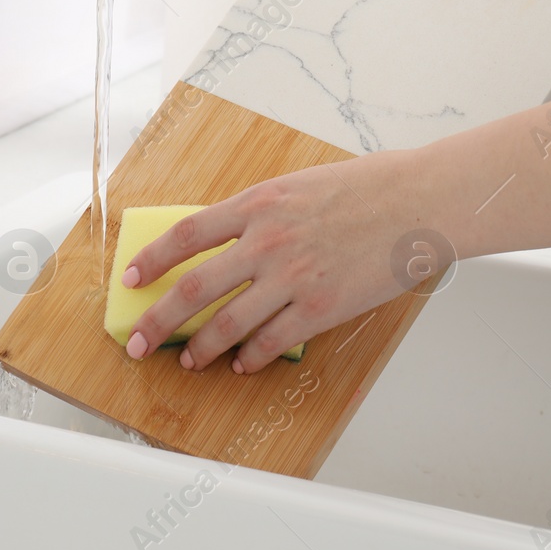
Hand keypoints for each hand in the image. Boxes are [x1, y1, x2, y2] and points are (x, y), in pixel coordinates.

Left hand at [121, 150, 426, 373]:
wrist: (419, 201)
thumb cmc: (368, 186)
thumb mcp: (299, 185)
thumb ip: (261, 212)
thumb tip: (226, 238)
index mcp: (258, 205)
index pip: (185, 235)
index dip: (151, 260)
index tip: (131, 278)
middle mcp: (266, 242)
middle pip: (193, 289)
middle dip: (157, 321)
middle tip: (137, 341)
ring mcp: (292, 277)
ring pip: (227, 323)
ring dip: (200, 348)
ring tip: (188, 361)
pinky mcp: (320, 307)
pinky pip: (272, 341)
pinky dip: (250, 357)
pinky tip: (241, 364)